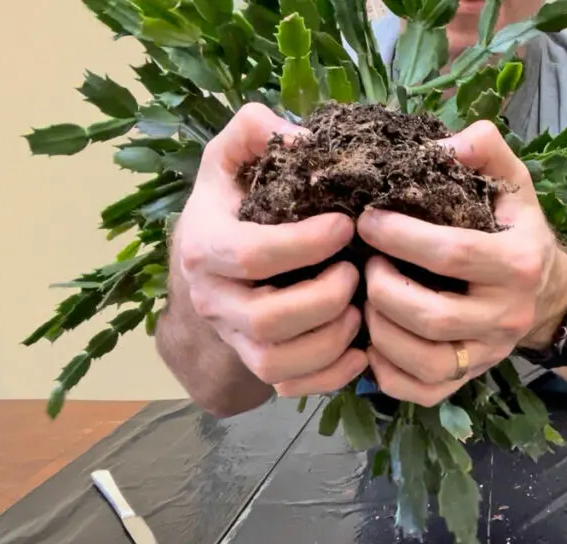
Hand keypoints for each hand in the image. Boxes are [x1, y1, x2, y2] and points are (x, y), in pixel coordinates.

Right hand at [173, 103, 367, 397]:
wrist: (209, 266)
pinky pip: (293, 388)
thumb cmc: (233, 206)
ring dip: (332, 338)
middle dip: (324, 298)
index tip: (345, 224)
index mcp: (205, 246)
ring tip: (361, 307)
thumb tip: (292, 133)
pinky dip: (332, 375)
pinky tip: (361, 349)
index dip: (305, 244)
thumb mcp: (231, 161)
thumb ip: (252, 133)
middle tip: (357, 272)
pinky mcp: (258, 366)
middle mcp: (213, 301)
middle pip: (268, 319)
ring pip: (279, 361)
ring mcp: (234, 339)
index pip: (253, 255)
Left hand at [356, 121, 566, 406]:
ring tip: (364, 299)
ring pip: (425, 361)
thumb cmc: (517, 231)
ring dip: (379, 330)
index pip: (453, 253)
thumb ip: (485, 150)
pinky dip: (387, 372)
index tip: (366, 219)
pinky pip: (423, 391)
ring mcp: (490, 353)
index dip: (401, 236)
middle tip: (363, 263)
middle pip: (432, 316)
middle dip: (384, 288)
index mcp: (520, 262)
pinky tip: (372, 341)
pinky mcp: (472, 378)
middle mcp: (507, 315)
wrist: (548, 294)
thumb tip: (446, 142)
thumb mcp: (512, 184)